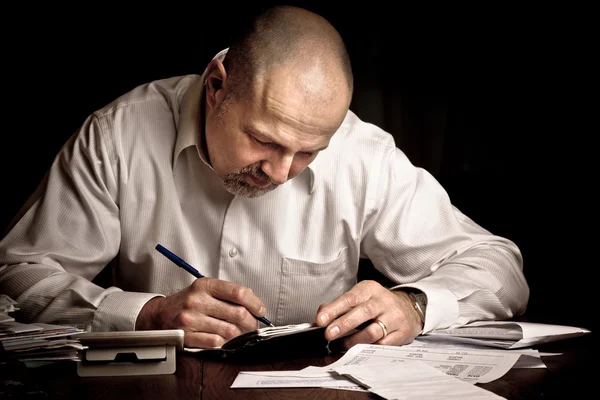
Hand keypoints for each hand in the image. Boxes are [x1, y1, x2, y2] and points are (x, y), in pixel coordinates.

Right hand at [135, 278, 266, 347]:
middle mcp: (197, 300)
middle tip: (253, 325)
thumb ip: (227, 293)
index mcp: (205, 286)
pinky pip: (215, 342)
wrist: (159, 315)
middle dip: (251, 322)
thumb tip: (253, 301)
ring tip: (240, 333)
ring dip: (239, 335)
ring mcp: (191, 319)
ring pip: (229, 330)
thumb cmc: (187, 302)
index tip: (260, 310)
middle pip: (237, 313)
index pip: (238, 292)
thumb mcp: (205, 289)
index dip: (255, 303)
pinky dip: (224, 343)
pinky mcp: (187, 335)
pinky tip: (224, 340)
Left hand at [315, 280, 422, 349]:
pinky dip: (370, 348)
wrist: (409, 309)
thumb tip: (321, 315)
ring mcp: (395, 317)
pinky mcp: (402, 332)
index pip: (349, 298)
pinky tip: (361, 349)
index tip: (320, 320)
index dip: (333, 309)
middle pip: (363, 312)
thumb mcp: (360, 298)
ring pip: (373, 331)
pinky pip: (384, 344)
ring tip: (341, 345)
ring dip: (354, 340)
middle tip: (328, 334)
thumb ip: (340, 305)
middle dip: (344, 324)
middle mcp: (383, 301)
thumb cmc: (377, 304)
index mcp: (370, 289)